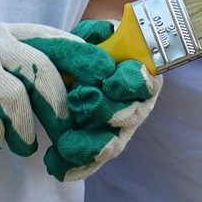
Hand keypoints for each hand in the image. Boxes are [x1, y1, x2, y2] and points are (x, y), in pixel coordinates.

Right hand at [0, 20, 74, 154]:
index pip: (50, 38)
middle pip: (41, 71)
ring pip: (16, 102)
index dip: (82, 55)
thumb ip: (15, 55)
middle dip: (60, 105)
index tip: (107, 71)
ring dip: (26, 130)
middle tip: (66, 129)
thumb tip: (64, 76)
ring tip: (25, 144)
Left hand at [20, 20, 159, 180]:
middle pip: (128, 116)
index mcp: (140, 75)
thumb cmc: (97, 46)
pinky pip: (92, 160)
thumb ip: (98, 34)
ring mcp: (118, 128)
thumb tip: (102, 35)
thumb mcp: (98, 33)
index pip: (144, 82)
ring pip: (111, 143)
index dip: (130, 83)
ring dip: (89, 146)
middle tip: (78, 99)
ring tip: (64, 146)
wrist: (87, 65)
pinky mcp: (99, 144)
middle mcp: (135, 105)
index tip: (110, 82)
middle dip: (105, 111)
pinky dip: (76, 165)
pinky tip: (57, 167)